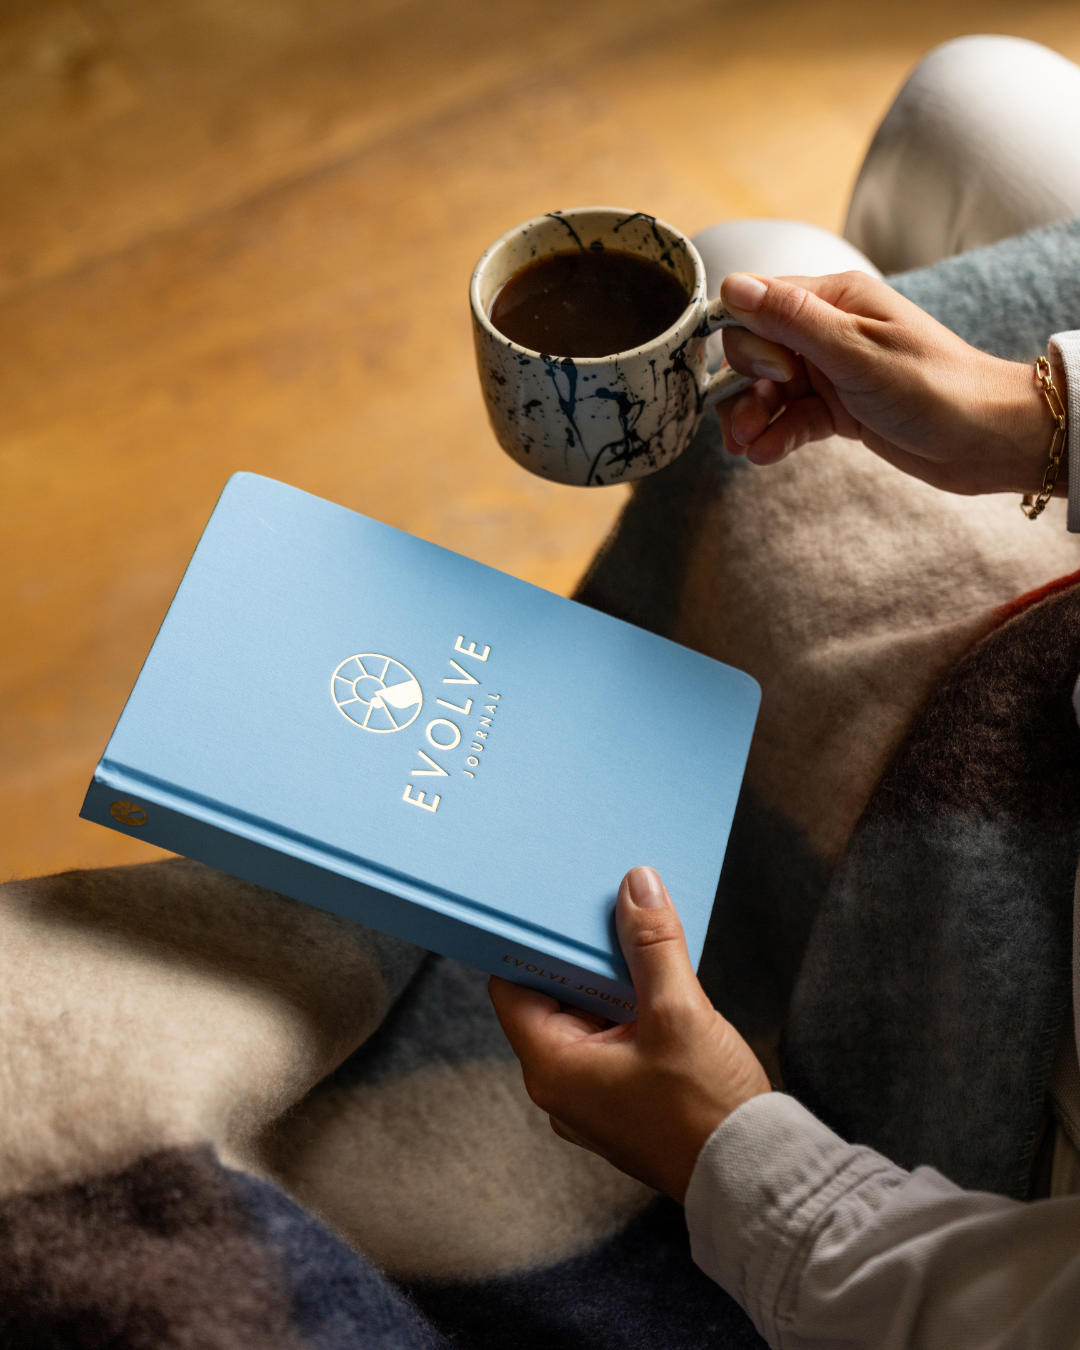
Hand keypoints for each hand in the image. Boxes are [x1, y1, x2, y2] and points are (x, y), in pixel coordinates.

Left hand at [488, 866, 769, 1202]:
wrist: (756, 1178)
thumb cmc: (708, 1110)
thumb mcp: (680, 1013)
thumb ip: (653, 944)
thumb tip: (636, 886)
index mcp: (553, 1068)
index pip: (512, 986)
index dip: (529, 943)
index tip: (556, 907)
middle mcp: (562, 1086)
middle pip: (551, 997)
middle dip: (582, 955)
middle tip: (608, 908)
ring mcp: (594, 1097)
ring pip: (587, 1017)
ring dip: (612, 980)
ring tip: (639, 935)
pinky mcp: (625, 1099)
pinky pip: (613, 1039)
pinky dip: (630, 1008)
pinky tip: (660, 981)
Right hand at [716, 270, 1064, 496]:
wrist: (985, 439)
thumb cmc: (933, 386)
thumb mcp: (855, 350)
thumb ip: (791, 319)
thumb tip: (732, 285)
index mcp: (836, 299)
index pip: (759, 305)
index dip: (748, 342)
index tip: (769, 375)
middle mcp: (829, 330)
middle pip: (757, 352)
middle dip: (742, 389)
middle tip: (746, 423)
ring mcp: (833, 372)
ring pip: (769, 391)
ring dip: (751, 418)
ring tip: (745, 448)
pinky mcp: (839, 409)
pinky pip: (792, 417)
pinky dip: (775, 435)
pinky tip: (764, 455)